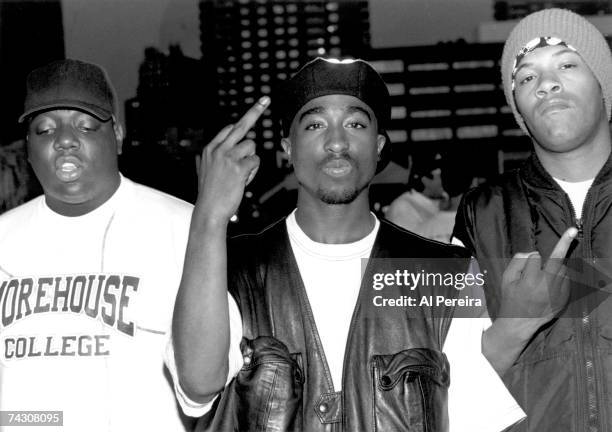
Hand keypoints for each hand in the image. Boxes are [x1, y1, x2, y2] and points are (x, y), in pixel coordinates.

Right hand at [195, 96, 269, 223]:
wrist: (209, 210)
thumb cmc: (211, 194)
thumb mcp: (208, 171)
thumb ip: (217, 157)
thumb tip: (232, 148)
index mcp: (210, 149)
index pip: (229, 128)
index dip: (243, 120)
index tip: (256, 106)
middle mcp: (218, 149)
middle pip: (241, 126)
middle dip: (255, 112)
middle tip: (266, 99)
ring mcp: (228, 157)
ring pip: (251, 146)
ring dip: (251, 160)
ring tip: (241, 175)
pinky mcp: (238, 167)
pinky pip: (255, 161)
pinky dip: (253, 171)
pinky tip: (243, 180)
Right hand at [498, 227, 577, 321]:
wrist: (521, 322)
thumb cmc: (511, 298)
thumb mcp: (506, 278)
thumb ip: (517, 261)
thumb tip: (533, 252)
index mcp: (530, 280)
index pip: (535, 258)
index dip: (529, 260)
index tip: (528, 262)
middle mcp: (546, 286)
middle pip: (557, 259)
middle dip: (564, 243)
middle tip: (573, 230)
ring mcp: (558, 293)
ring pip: (562, 269)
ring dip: (555, 267)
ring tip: (544, 277)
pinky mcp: (564, 298)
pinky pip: (566, 280)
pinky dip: (560, 277)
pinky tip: (550, 284)